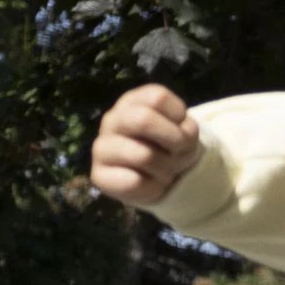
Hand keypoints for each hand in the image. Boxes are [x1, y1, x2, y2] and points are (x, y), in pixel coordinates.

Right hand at [90, 85, 200, 206]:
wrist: (158, 178)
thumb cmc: (171, 147)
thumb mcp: (186, 133)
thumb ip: (185, 130)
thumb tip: (180, 139)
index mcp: (133, 101)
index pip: (158, 98)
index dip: (180, 117)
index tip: (183, 129)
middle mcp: (112, 119)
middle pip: (143, 120)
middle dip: (173, 140)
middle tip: (179, 153)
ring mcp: (101, 147)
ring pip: (143, 155)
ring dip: (167, 167)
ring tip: (167, 170)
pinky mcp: (98, 175)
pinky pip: (133, 182)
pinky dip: (153, 186)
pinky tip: (151, 183)